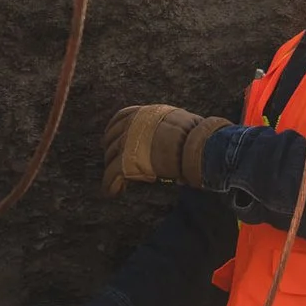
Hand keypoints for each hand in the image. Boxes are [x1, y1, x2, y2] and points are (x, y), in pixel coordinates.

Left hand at [101, 104, 232, 194]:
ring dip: (112, 168)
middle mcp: (132, 124)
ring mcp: (127, 142)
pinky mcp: (126, 160)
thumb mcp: (178, 121)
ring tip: (116, 181)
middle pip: (112, 138)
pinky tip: (113, 192)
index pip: (121, 117)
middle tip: (114, 162)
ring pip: (110, 157)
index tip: (113, 138)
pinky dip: (110, 185)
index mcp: (144, 113)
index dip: (114, 129)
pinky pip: (112, 174)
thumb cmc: (195, 135)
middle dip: (112, 151)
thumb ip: (168, 127)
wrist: (195, 145)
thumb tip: (174, 134)